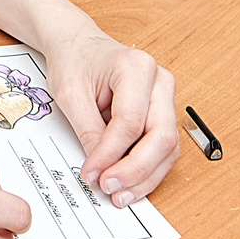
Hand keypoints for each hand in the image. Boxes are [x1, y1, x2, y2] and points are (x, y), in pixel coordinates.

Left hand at [36, 28, 180, 205]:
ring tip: (119, 194)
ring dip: (145, 176)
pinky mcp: (164, 114)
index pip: (130, 121)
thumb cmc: (75, 59)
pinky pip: (164, 148)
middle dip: (135, 170)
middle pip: (161, 136)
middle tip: (109, 187)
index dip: (111, 153)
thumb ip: (87, 130)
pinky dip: (148, 170)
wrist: (79, 45)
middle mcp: (160, 81)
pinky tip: (129, 184)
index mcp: (136, 67)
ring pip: (169, 148)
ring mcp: (166, 97)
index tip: (91, 172)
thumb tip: (100, 168)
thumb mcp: (70, 93)